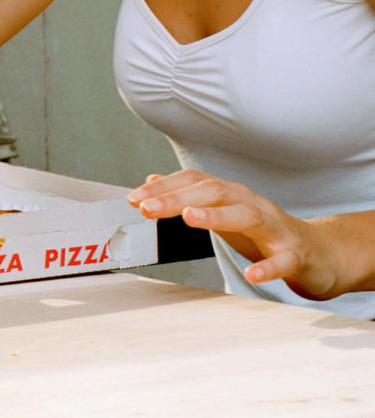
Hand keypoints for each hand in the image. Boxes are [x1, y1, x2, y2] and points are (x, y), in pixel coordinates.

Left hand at [128, 170, 340, 298]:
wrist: (321, 252)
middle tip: (147, 209)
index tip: (134, 199)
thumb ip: (189, 196)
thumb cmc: (265, 232)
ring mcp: (275, 228)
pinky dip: (268, 266)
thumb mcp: (223, 210)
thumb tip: (153, 180)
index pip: (194, 181)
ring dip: (216, 216)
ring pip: (246, 215)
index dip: (163, 188)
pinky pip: (283, 259)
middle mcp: (251, 203)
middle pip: (214, 191)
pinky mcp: (296, 254)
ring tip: (189, 220)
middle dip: (177, 198)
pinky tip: (252, 274)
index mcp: (232, 194)